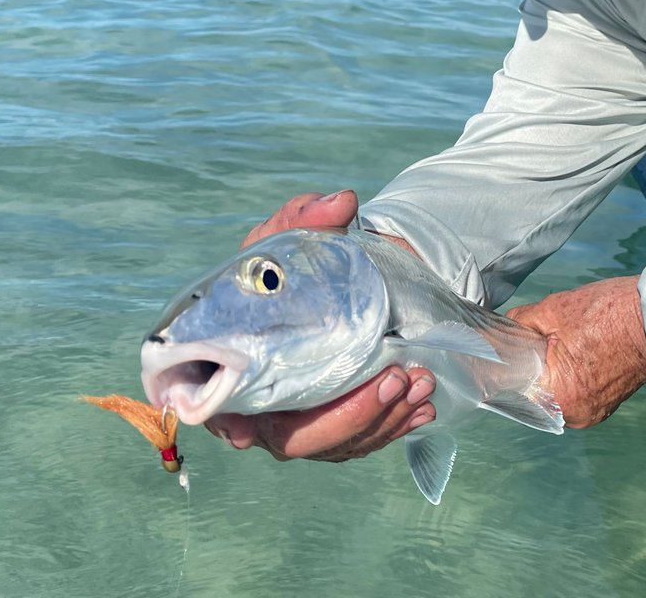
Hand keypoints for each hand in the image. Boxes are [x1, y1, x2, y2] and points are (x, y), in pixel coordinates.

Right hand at [205, 189, 435, 459]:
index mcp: (235, 366)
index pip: (221, 409)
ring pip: (340, 443)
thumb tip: (343, 202)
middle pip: (297, 439)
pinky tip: (425, 406)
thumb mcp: (293, 235)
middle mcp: (265, 406)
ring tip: (421, 383)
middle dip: (349, 416)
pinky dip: (397, 425)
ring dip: (383, 419)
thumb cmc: (293, 264)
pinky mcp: (341, 423)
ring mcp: (307, 420)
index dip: (232, 426)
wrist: (334, 280)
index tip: (250, 433)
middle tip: (395, 377)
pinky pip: (367, 438)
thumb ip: (307, 216)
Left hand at [506, 276, 645, 428]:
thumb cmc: (610, 313)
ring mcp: (590, 413)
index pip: (508, 386)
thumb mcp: (553, 310)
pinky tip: (568, 353)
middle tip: (524, 339)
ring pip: (550, 394)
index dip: (499, 363)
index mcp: (556, 396)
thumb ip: (518, 324)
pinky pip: (570, 394)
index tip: (494, 347)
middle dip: (523, 367)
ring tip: (550, 344)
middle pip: (529, 393)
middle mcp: (572, 415)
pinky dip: (564, 377)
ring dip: (545, 372)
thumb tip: (499, 331)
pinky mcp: (603, 406)